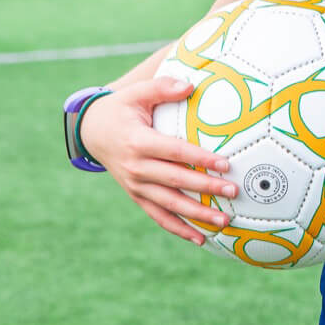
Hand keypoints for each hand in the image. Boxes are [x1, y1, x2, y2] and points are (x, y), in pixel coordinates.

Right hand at [80, 77, 235, 243]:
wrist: (90, 132)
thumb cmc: (120, 108)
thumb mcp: (136, 93)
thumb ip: (162, 87)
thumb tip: (191, 86)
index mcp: (138, 142)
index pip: (175, 152)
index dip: (200, 159)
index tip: (225, 164)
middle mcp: (135, 168)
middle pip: (175, 181)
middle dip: (205, 189)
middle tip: (234, 192)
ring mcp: (134, 185)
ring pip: (169, 204)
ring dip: (197, 215)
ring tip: (224, 222)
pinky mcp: (135, 195)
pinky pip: (158, 216)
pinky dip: (178, 228)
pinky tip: (200, 239)